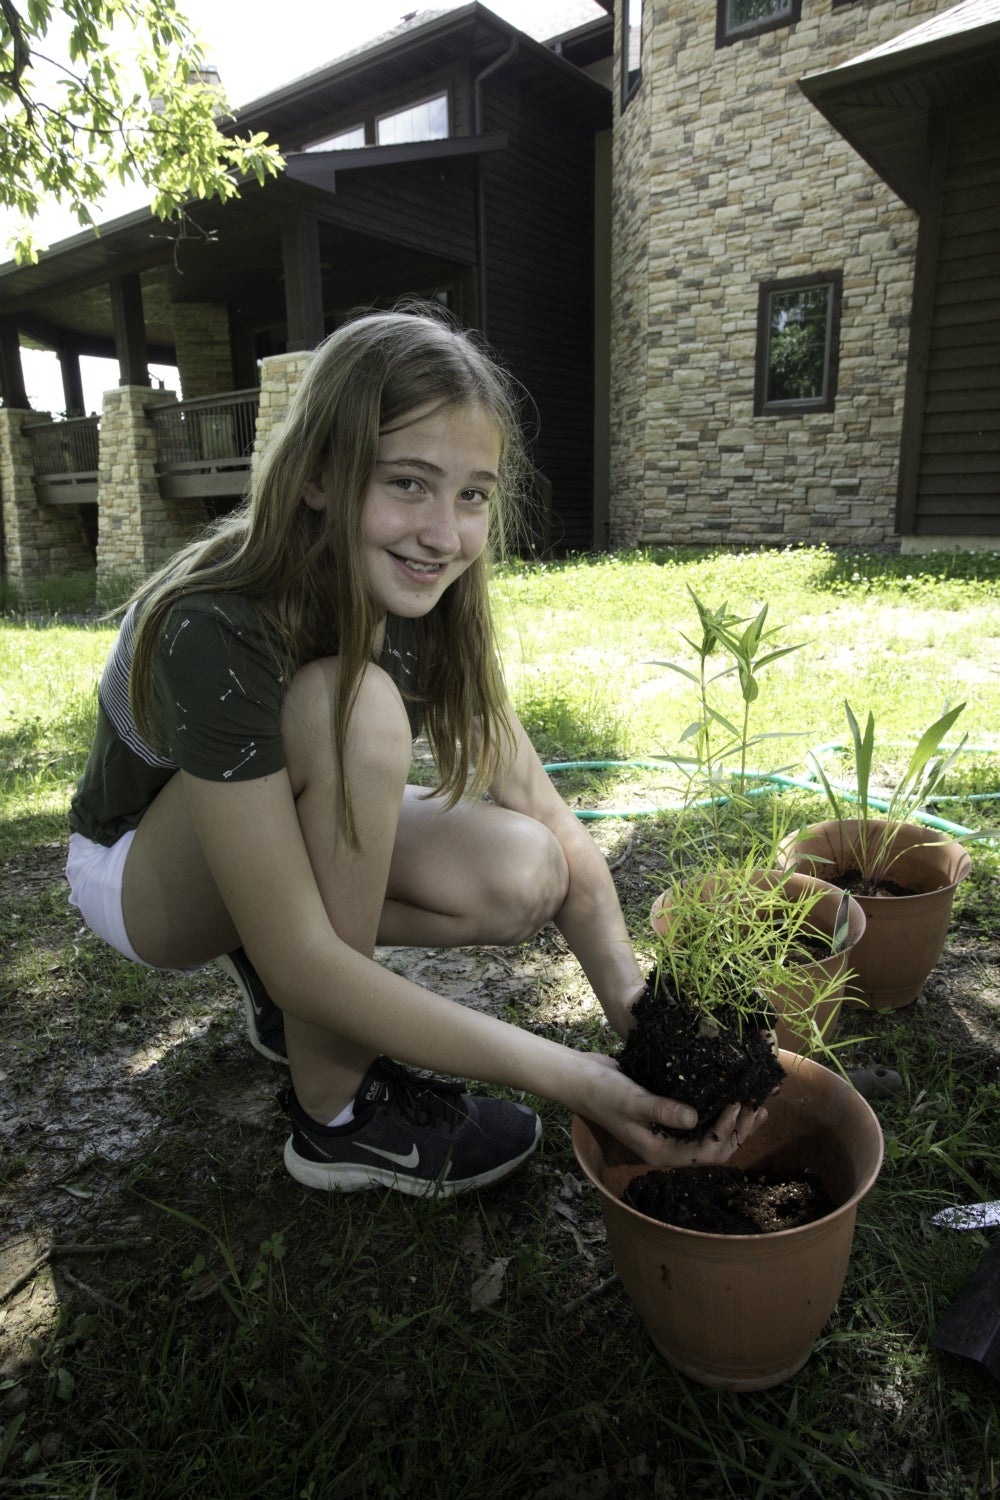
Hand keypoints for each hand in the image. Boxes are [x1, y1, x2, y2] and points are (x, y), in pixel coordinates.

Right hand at [575, 1054, 767, 1169]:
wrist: (582, 1079)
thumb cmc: (603, 1093)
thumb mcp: (633, 1101)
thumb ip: (663, 1110)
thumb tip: (697, 1118)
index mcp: (661, 1153)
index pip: (704, 1154)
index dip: (725, 1132)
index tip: (736, 1104)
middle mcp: (669, 1147)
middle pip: (714, 1149)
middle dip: (738, 1132)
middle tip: (757, 1107)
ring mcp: (670, 1131)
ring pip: (711, 1134)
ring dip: (735, 1123)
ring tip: (757, 1105)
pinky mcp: (670, 1113)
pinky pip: (702, 1117)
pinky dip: (721, 1109)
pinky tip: (734, 1094)